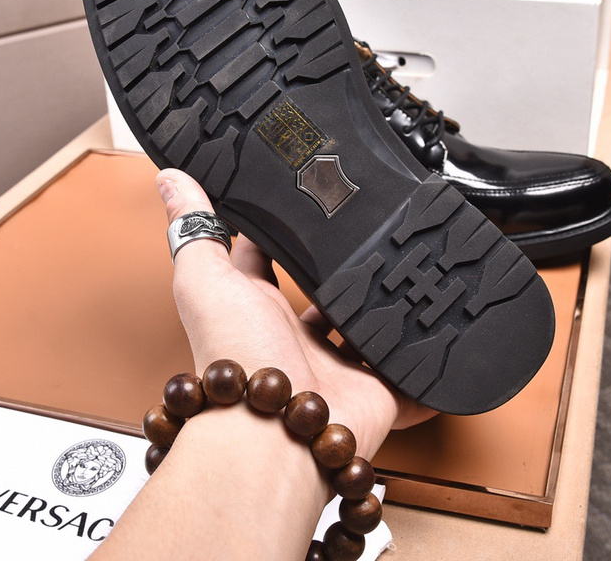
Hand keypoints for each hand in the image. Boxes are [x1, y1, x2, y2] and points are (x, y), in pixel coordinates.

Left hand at [156, 168, 434, 457]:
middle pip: (325, 296)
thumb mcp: (206, 279)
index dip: (286, 233)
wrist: (274, 431)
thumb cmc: (236, 357)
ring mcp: (337, 366)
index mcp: (259, 307)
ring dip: (383, 311)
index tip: (308, 204)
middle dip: (344, 271)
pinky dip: (423, 368)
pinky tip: (439, 342)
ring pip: (367, 332)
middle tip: (371, 238)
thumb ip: (193, 228)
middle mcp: (297, 338)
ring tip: (409, 276)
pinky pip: (408, 380)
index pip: (272, 260)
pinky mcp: (376, 391)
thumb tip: (170, 179)